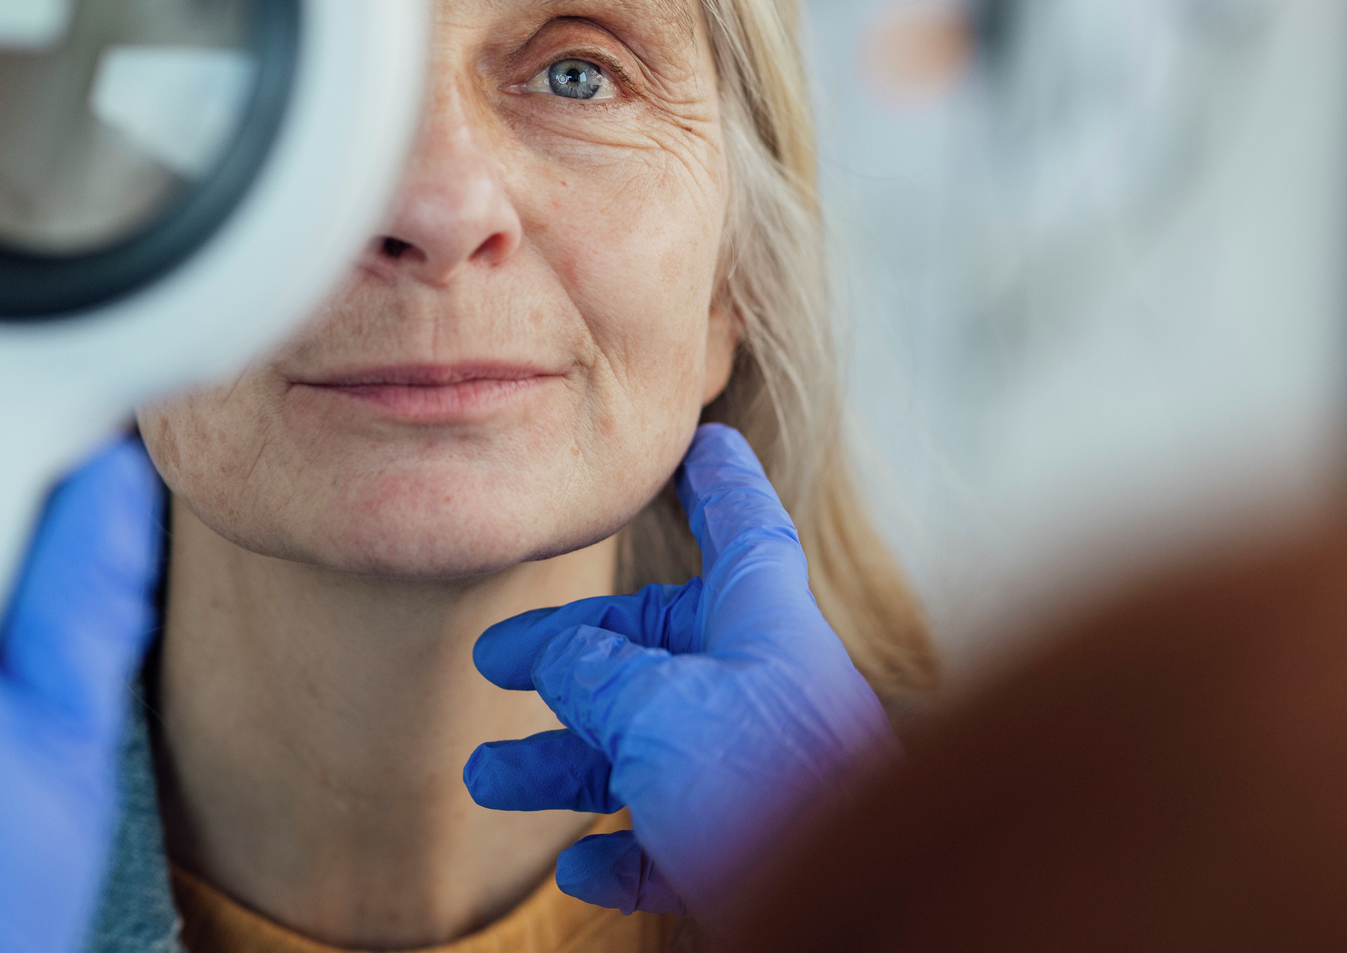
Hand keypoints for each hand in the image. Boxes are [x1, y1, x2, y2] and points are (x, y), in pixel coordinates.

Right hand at [463, 423, 895, 921]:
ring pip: (643, 748)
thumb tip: (556, 652)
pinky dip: (619, 846)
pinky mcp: (750, 848)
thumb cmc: (771, 784)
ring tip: (487, 777)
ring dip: (564, 762)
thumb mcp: (660, 707)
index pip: (739, 523)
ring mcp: (755, 767)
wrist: (858, 906)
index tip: (700, 441)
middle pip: (656, 647)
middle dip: (569, 655)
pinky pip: (670, 835)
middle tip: (493, 662)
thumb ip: (597, 671)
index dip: (716, 481)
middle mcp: (760, 682)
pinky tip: (581, 862)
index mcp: (760, 618)